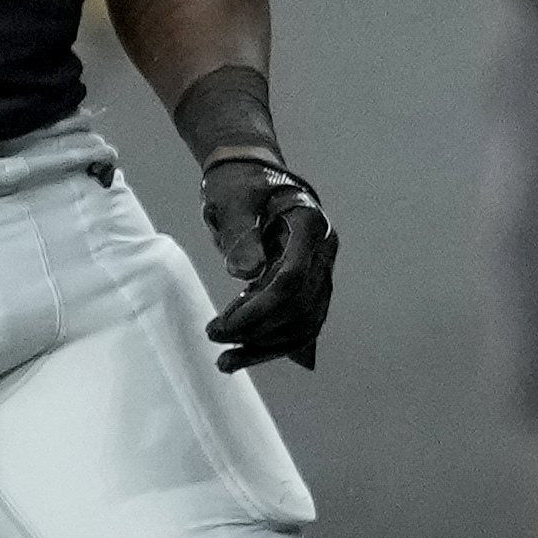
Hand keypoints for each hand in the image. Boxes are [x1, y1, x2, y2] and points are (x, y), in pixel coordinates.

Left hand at [199, 152, 337, 371]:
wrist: (249, 174)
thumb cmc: (238, 183)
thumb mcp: (232, 199)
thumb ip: (241, 233)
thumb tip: (247, 274)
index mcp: (310, 225)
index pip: (292, 279)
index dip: (259, 308)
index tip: (224, 325)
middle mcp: (323, 250)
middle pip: (301, 307)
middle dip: (258, 332)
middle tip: (215, 339)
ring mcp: (319, 269)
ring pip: (304, 322)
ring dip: (266, 346)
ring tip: (226, 362)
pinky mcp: (308, 284)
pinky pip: (298, 321)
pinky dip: (272, 342)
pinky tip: (242, 354)